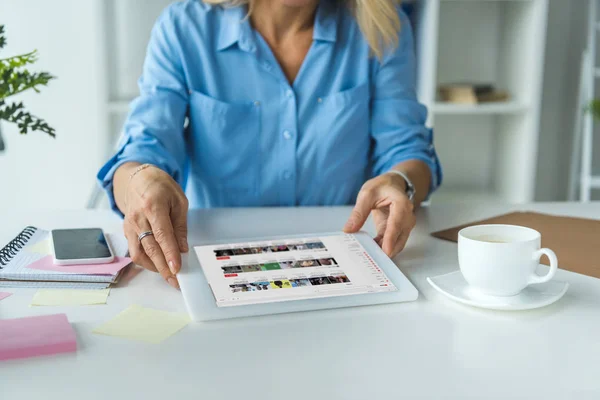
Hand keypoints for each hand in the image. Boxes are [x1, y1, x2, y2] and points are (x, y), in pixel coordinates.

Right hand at [121, 164, 188, 288]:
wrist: (138, 178)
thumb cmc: (161, 187)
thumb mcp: (179, 201)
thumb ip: (180, 226)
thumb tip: (182, 249)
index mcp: (153, 206)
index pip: (162, 235)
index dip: (169, 254)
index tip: (177, 269)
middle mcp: (138, 218)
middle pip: (150, 248)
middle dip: (163, 268)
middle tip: (175, 281)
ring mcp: (129, 225)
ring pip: (138, 253)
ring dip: (153, 267)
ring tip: (168, 275)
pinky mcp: (126, 231)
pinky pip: (134, 250)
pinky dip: (146, 260)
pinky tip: (157, 264)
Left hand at [343, 172, 415, 257]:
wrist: (392, 185)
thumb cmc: (382, 186)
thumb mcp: (367, 194)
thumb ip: (358, 212)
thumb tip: (348, 230)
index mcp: (401, 204)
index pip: (397, 223)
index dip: (391, 239)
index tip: (385, 251)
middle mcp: (407, 216)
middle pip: (400, 237)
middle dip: (387, 250)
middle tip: (371, 260)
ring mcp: (404, 225)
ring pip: (397, 243)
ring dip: (384, 251)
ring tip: (368, 257)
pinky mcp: (397, 231)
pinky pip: (391, 243)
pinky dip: (382, 248)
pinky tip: (370, 250)